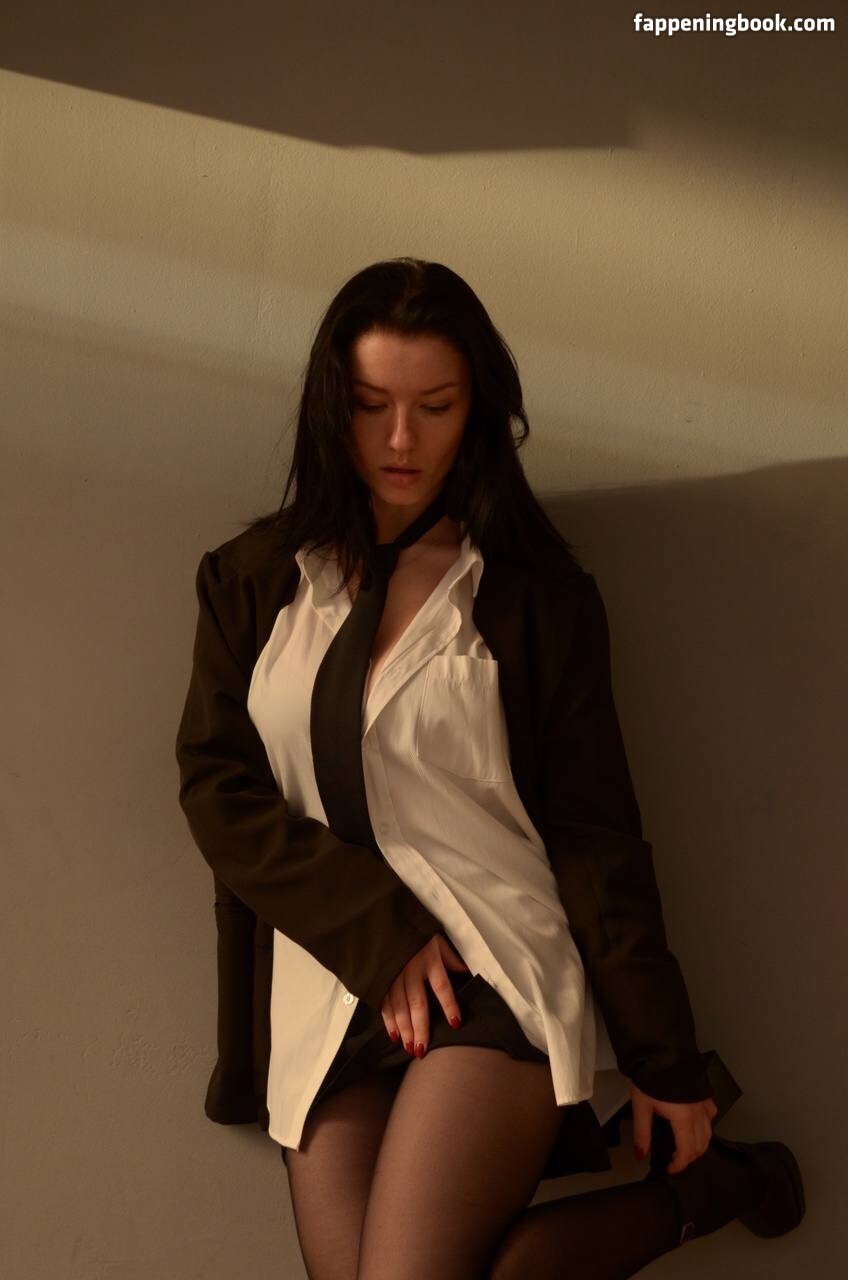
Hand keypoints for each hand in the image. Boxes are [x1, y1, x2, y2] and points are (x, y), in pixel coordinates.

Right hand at [380, 933, 469, 1056]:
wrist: (381, 920)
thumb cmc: (414, 931)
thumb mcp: (436, 939)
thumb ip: (450, 957)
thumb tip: (465, 972)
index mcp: (429, 959)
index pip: (441, 986)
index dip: (449, 1004)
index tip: (455, 1023)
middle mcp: (411, 970)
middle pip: (418, 1003)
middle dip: (420, 1028)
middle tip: (422, 1049)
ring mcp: (394, 975)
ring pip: (399, 1006)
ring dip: (404, 1029)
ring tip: (409, 1047)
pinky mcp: (380, 978)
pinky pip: (384, 1003)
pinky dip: (388, 1020)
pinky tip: (393, 1035)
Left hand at [630, 1081, 718, 1174]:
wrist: (661, 1048)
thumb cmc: (649, 1077)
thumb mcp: (641, 1106)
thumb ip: (642, 1133)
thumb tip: (641, 1156)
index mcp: (683, 1118)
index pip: (687, 1150)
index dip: (680, 1164)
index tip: (670, 1169)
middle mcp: (698, 1112)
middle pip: (701, 1144)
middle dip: (690, 1156)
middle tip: (676, 1160)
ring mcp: (704, 1100)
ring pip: (709, 1130)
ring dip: (700, 1143)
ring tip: (685, 1146)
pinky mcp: (704, 1091)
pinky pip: (711, 1113)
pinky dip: (706, 1124)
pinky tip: (696, 1122)